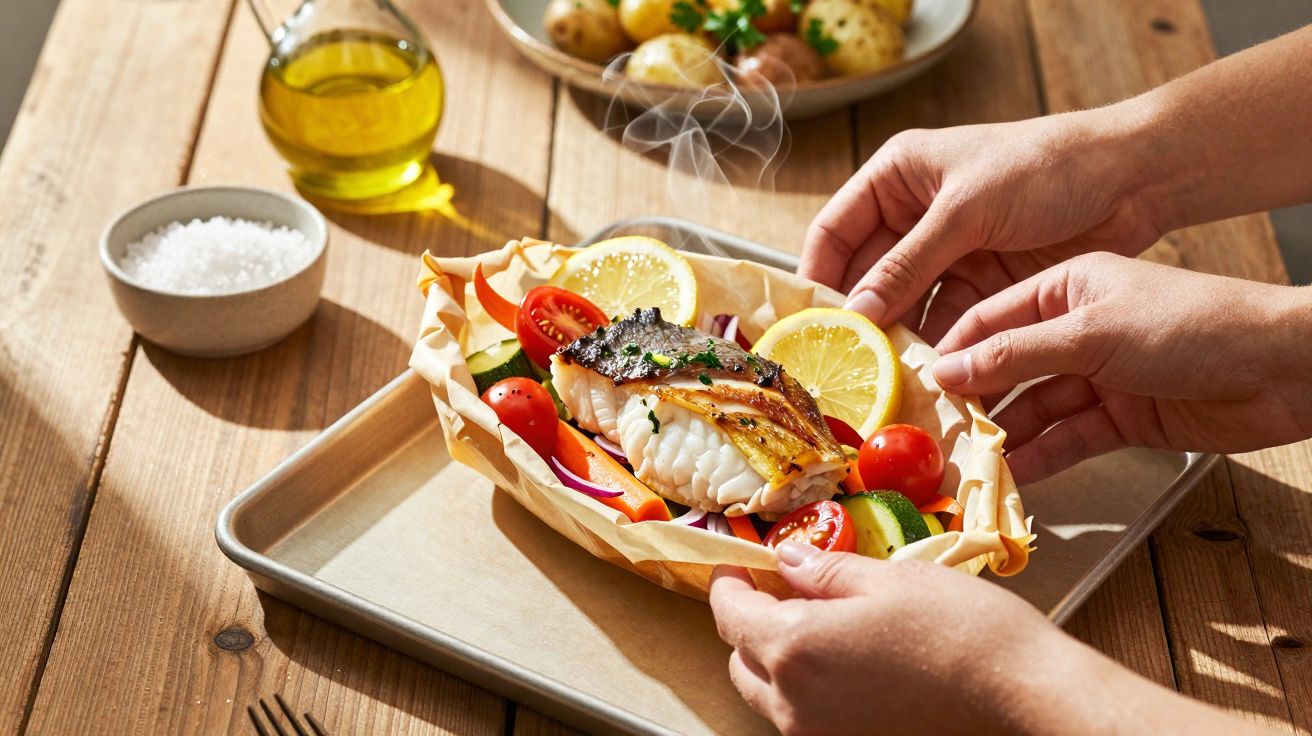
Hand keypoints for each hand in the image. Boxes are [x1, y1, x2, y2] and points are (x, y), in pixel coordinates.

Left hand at [711, 544, 1279, 735]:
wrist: (1020, 694)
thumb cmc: (961, 631)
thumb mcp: (887, 578)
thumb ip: (824, 572)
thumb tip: (788, 562)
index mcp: (793, 648)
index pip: (730, 614)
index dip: (729, 582)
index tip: (737, 562)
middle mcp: (794, 703)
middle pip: (742, 659)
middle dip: (750, 621)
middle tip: (780, 588)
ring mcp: (820, 735)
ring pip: (770, 694)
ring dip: (776, 657)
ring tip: (817, 622)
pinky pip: (804, 717)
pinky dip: (807, 688)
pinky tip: (845, 660)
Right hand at [800, 25, 1311, 340]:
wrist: (1131, 177)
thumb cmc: (1045, 166)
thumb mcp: (967, 210)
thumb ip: (909, 263)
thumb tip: (856, 311)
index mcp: (898, 177)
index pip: (835, 230)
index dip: (816, 277)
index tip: (805, 325)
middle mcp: (914, 216)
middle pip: (867, 277)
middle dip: (858, 320)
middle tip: (844, 368)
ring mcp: (949, 253)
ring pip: (907, 306)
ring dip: (899, 342)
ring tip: (886, 383)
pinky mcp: (983, 283)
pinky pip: (947, 322)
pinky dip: (939, 350)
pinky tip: (931, 379)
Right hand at [934, 253, 1311, 483]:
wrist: (1285, 369)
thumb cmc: (1195, 325)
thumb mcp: (1091, 334)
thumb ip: (1014, 354)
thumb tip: (946, 371)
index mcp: (1065, 287)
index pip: (987, 318)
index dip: (949, 352)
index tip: (911, 385)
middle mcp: (1075, 329)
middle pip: (1006, 368)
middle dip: (971, 402)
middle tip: (927, 434)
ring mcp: (1098, 375)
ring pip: (1034, 409)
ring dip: (1002, 437)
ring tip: (962, 466)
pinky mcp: (1122, 417)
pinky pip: (1067, 438)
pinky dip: (1040, 458)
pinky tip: (1009, 477)